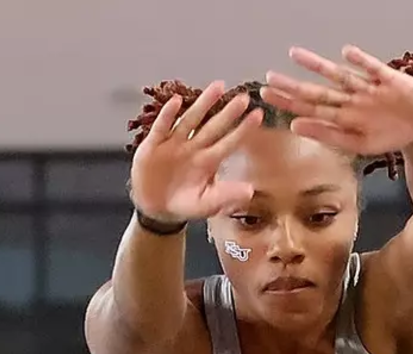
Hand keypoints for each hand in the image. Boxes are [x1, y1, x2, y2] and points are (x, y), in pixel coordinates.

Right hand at [128, 80, 262, 223]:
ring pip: (190, 120)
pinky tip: (177, 101)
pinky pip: (162, 127)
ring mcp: (175, 143)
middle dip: (228, 112)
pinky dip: (168, 115)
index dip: (242, 130)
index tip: (258, 115)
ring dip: (203, 104)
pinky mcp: (154, 144)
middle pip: (213, 127)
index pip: (229, 143)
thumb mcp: (206, 203)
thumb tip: (250, 191)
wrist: (155, 207)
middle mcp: (195, 148)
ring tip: (218, 87)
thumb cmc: (184, 204)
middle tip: (244, 97)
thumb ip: (226, 196)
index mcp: (209, 161)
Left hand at [260, 47, 412, 159]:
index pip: (310, 108)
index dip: (288, 101)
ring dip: (317, 66)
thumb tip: (295, 126)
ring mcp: (368, 89)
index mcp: (343, 117)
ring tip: (295, 55)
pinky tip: (347, 53)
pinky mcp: (389, 80)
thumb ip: (328, 135)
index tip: (267, 94)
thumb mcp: (359, 144)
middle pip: (318, 91)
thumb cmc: (389, 136)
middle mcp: (351, 100)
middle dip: (294, 86)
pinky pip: (374, 69)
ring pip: (339, 76)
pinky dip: (361, 62)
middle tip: (269, 77)